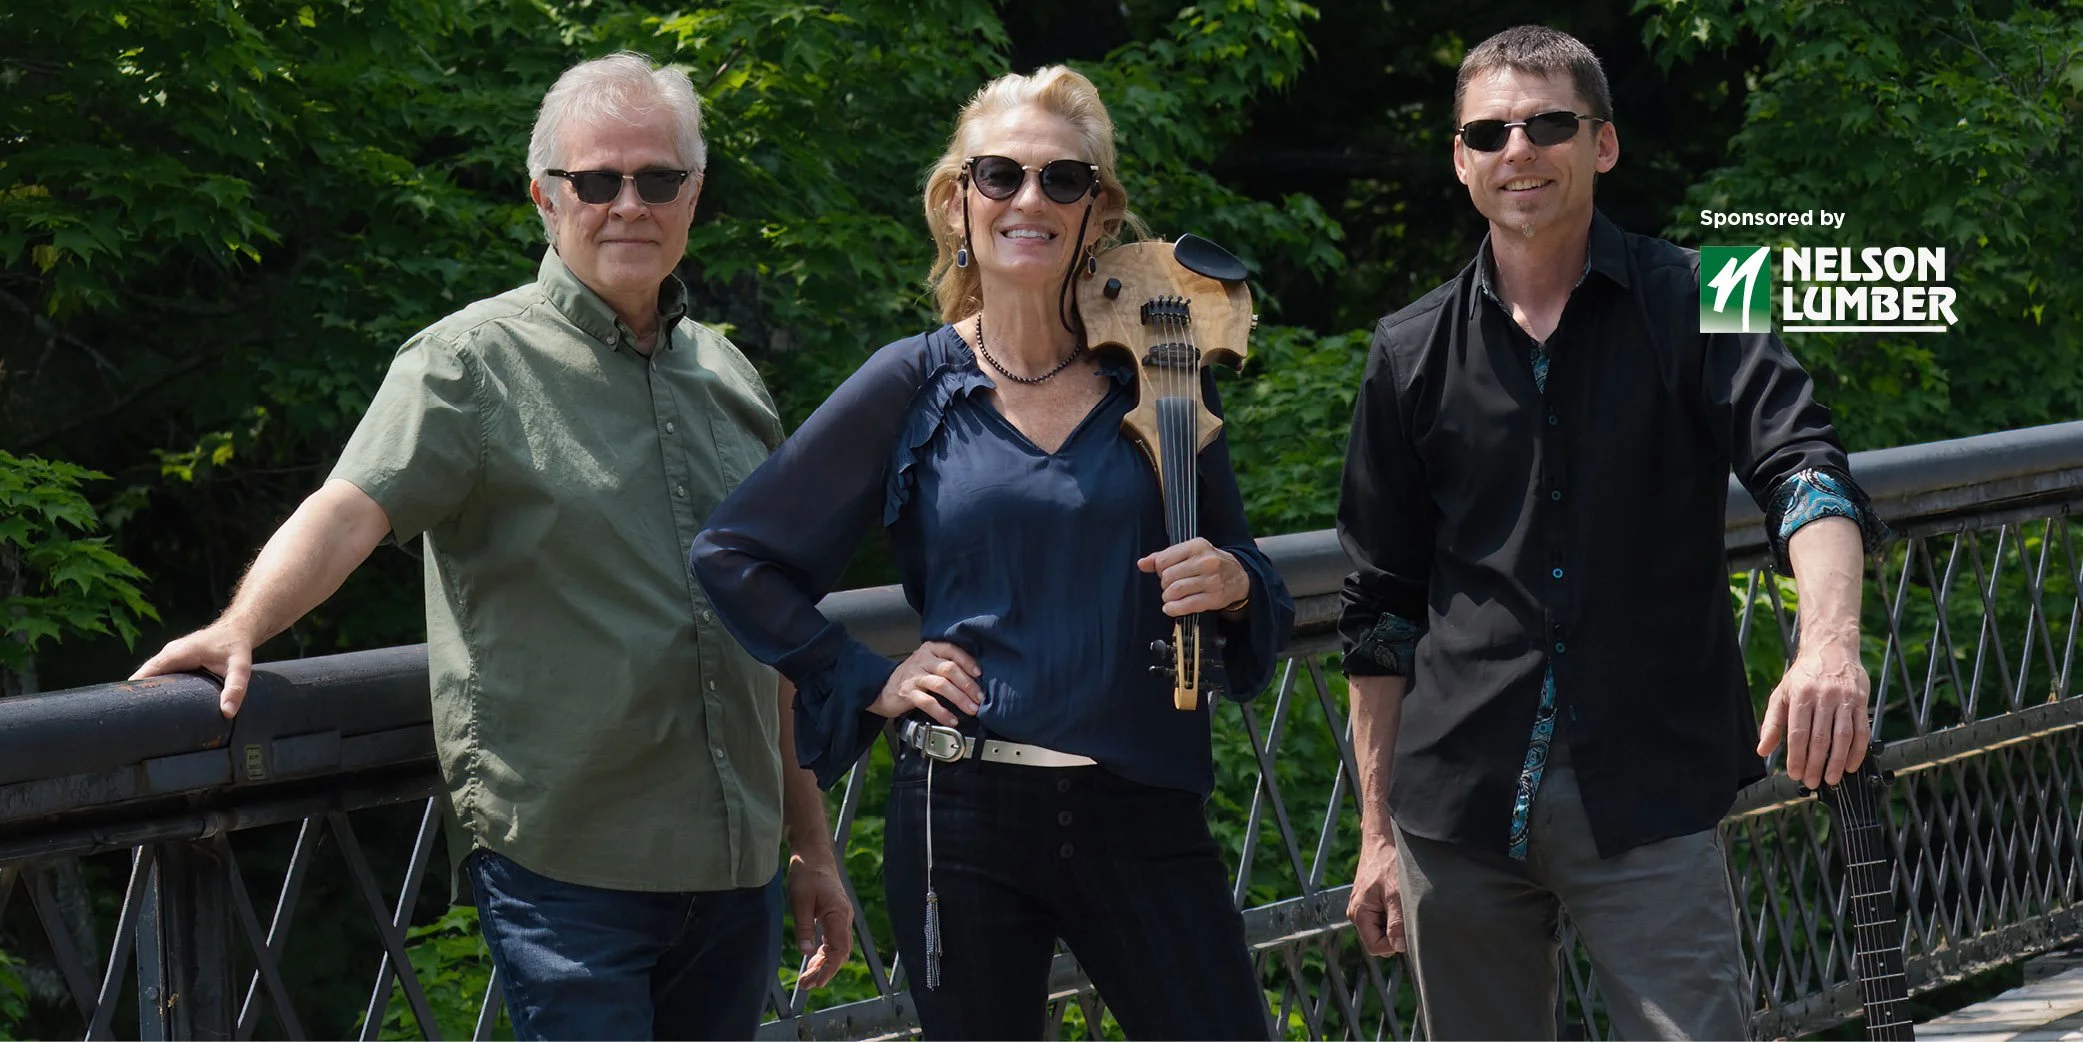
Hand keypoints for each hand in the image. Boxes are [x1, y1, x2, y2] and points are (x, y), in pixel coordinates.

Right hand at [131, 622, 255, 717]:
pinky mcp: (176, 660)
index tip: (130, 711)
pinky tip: (161, 706)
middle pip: (145, 677)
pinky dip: (158, 688)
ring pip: (152, 676)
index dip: (136, 691)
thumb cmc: (237, 646)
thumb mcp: (240, 667)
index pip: (146, 673)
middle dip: (140, 696)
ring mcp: (171, 656)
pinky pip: (161, 675)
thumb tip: (227, 712)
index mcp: (177, 654)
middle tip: (139, 721)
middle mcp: (169, 653)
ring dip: (148, 693)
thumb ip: (236, 688)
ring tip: (146, 718)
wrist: (238, 628)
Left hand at [784, 849, 854, 988]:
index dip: (829, 969)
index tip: (817, 983)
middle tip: (806, 985)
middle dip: (824, 971)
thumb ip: (804, 927)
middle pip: (839, 953)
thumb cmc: (807, 874)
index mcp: (839, 914)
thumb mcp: (800, 901)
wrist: (814, 854)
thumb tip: (805, 953)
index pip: (839, 950)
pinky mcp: (834, 915)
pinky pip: (833, 940)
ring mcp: (841, 917)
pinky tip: (813, 961)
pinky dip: (823, 953)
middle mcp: (844, 918)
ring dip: (823, 964)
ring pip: (836, 948)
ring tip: (807, 979)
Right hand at [869, 640, 983, 725]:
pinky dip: (942, 712)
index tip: (979, 674)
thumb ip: (946, 666)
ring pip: (941, 685)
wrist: (881, 688)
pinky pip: (928, 702)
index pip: (952, 650)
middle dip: (968, 685)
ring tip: (971, 709)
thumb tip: (975, 680)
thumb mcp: (927, 664)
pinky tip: (952, 720)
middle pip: (949, 669)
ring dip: (959, 698)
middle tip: (979, 698)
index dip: (967, 662)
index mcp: (930, 650)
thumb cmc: (912, 677)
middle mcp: (922, 660)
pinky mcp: (907, 693)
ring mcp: (914, 676)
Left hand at [1136, 537, 1248, 616]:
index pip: (1163, 560)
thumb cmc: (1209, 563)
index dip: (1159, 569)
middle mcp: (1206, 561)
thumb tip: (1142, 564)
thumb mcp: (1190, 553)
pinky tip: (1170, 608)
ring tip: (1171, 597)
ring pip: (1175, 591)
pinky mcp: (1215, 598)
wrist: (1239, 576)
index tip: (1166, 573)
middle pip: (1167, 577)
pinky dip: (1174, 609)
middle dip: (1164, 584)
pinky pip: (1187, 605)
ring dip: (1168, 597)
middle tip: (1171, 586)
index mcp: (1197, 546)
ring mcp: (1212, 580)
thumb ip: (1164, 556)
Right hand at [1347, 830, 1405, 955]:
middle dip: (1395, 930)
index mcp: (1358, 913)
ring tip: (1402, 899)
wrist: (1383, 837)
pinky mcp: (1371, 898)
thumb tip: (1399, 947)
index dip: (1393, 943)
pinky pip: (1384, 915)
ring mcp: (1364, 905)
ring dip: (1396, 919)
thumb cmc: (1388, 862)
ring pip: (1383, 927)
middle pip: (1379, 938)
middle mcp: (1357, 912)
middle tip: (1405, 909)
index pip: (1376, 947)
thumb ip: (1397, 923)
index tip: (1406, 927)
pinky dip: (1395, 909)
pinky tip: (1399, 894)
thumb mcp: (1397, 895)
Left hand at [1757, 637, 1870, 789]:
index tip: (1795, 774)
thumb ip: (1772, 723)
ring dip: (1837, 762)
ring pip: (1843, 737)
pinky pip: (1861, 731)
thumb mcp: (1781, 694)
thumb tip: (1762, 750)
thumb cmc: (1803, 676)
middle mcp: (1823, 697)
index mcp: (1801, 695)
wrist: (1831, 649)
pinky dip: (1857, 752)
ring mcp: (1845, 699)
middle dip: (1816, 764)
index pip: (1798, 732)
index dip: (1797, 756)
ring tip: (1831, 779)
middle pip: (1820, 737)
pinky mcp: (1861, 702)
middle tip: (1813, 782)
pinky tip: (1850, 765)